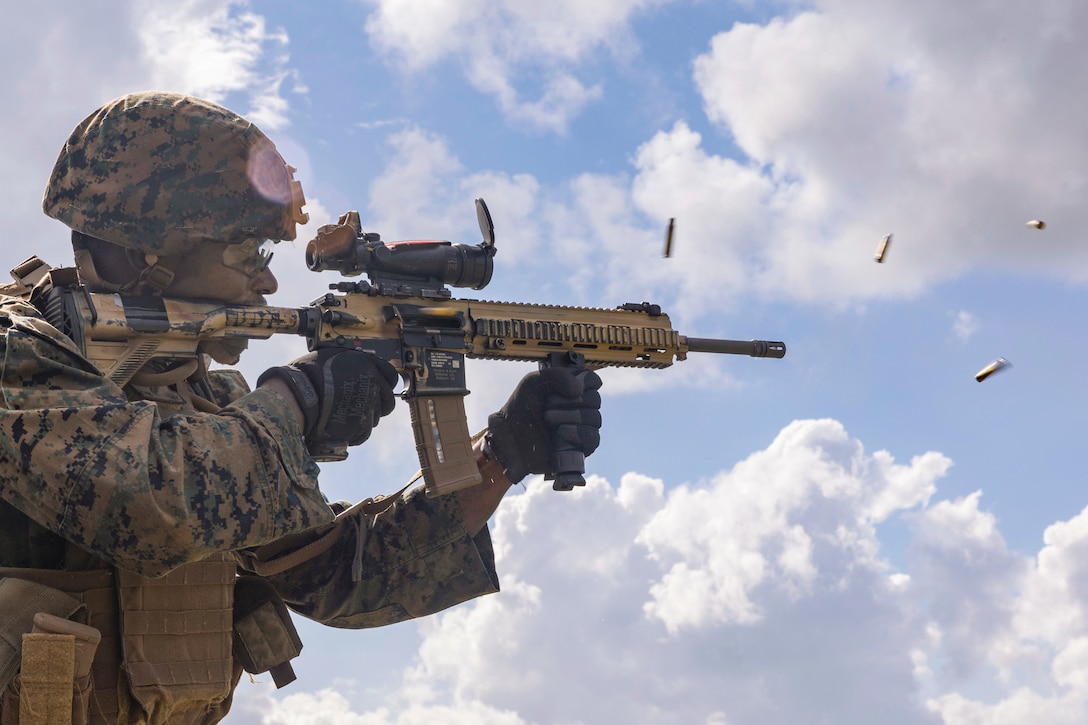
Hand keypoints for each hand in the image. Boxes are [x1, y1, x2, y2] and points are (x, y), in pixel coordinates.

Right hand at [257, 348, 397, 447]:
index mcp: (367, 364)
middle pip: (387, 400)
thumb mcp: (331, 357)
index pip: (391, 375)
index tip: (378, 388)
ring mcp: (368, 406)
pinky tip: (340, 428)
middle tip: (360, 406)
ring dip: (363, 418)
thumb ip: (349, 365)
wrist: (296, 395)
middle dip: (377, 404)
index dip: (385, 383)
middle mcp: (373, 384)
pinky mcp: (360, 426)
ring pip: (375, 418)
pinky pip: (363, 433)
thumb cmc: (305, 373)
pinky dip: (354, 433)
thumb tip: (351, 368)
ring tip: (344, 416)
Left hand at [484, 366, 602, 483]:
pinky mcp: (580, 448)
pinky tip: (561, 432)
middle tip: (548, 404)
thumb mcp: (532, 383)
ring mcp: (581, 428)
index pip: (593, 381)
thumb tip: (580, 389)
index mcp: (571, 390)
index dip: (586, 381)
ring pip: (594, 419)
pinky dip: (578, 433)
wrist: (508, 437)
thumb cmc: (521, 409)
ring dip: (571, 416)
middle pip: (594, 400)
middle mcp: (580, 408)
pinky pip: (592, 439)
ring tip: (547, 418)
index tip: (571, 385)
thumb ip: (556, 376)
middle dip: (571, 401)